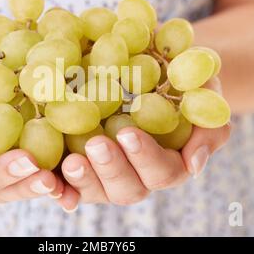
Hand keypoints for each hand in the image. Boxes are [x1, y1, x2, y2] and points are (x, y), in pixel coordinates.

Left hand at [56, 77, 230, 209]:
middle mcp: (135, 172)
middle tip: (96, 145)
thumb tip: (194, 165)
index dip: (146, 157)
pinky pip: (67, 182)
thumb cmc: (182, 77)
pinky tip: (45, 177)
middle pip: (126, 188)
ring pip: (95, 190)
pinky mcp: (79, 161)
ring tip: (71, 162)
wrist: (152, 63)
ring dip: (82, 180)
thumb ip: (208, 124)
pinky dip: (57, 185)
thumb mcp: (205, 90)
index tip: (128, 133)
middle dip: (111, 169)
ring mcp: (105, 172)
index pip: (162, 170)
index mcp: (167, 160)